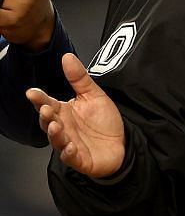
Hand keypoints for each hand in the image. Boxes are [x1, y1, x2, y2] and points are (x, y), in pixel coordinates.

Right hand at [26, 54, 125, 176]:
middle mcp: (63, 127)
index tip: (32, 92)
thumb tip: (67, 56)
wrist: (122, 144)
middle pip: (48, 121)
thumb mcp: (94, 96)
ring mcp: (69, 144)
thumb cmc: (103, 121)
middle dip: (45, 116)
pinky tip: (70, 147)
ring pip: (57, 140)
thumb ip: (79, 78)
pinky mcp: (79, 159)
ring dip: (54, 133)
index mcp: (63, 111)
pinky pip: (71, 157)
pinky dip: (69, 153)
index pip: (47, 103)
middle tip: (45, 108)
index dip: (39, 98)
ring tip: (55, 125)